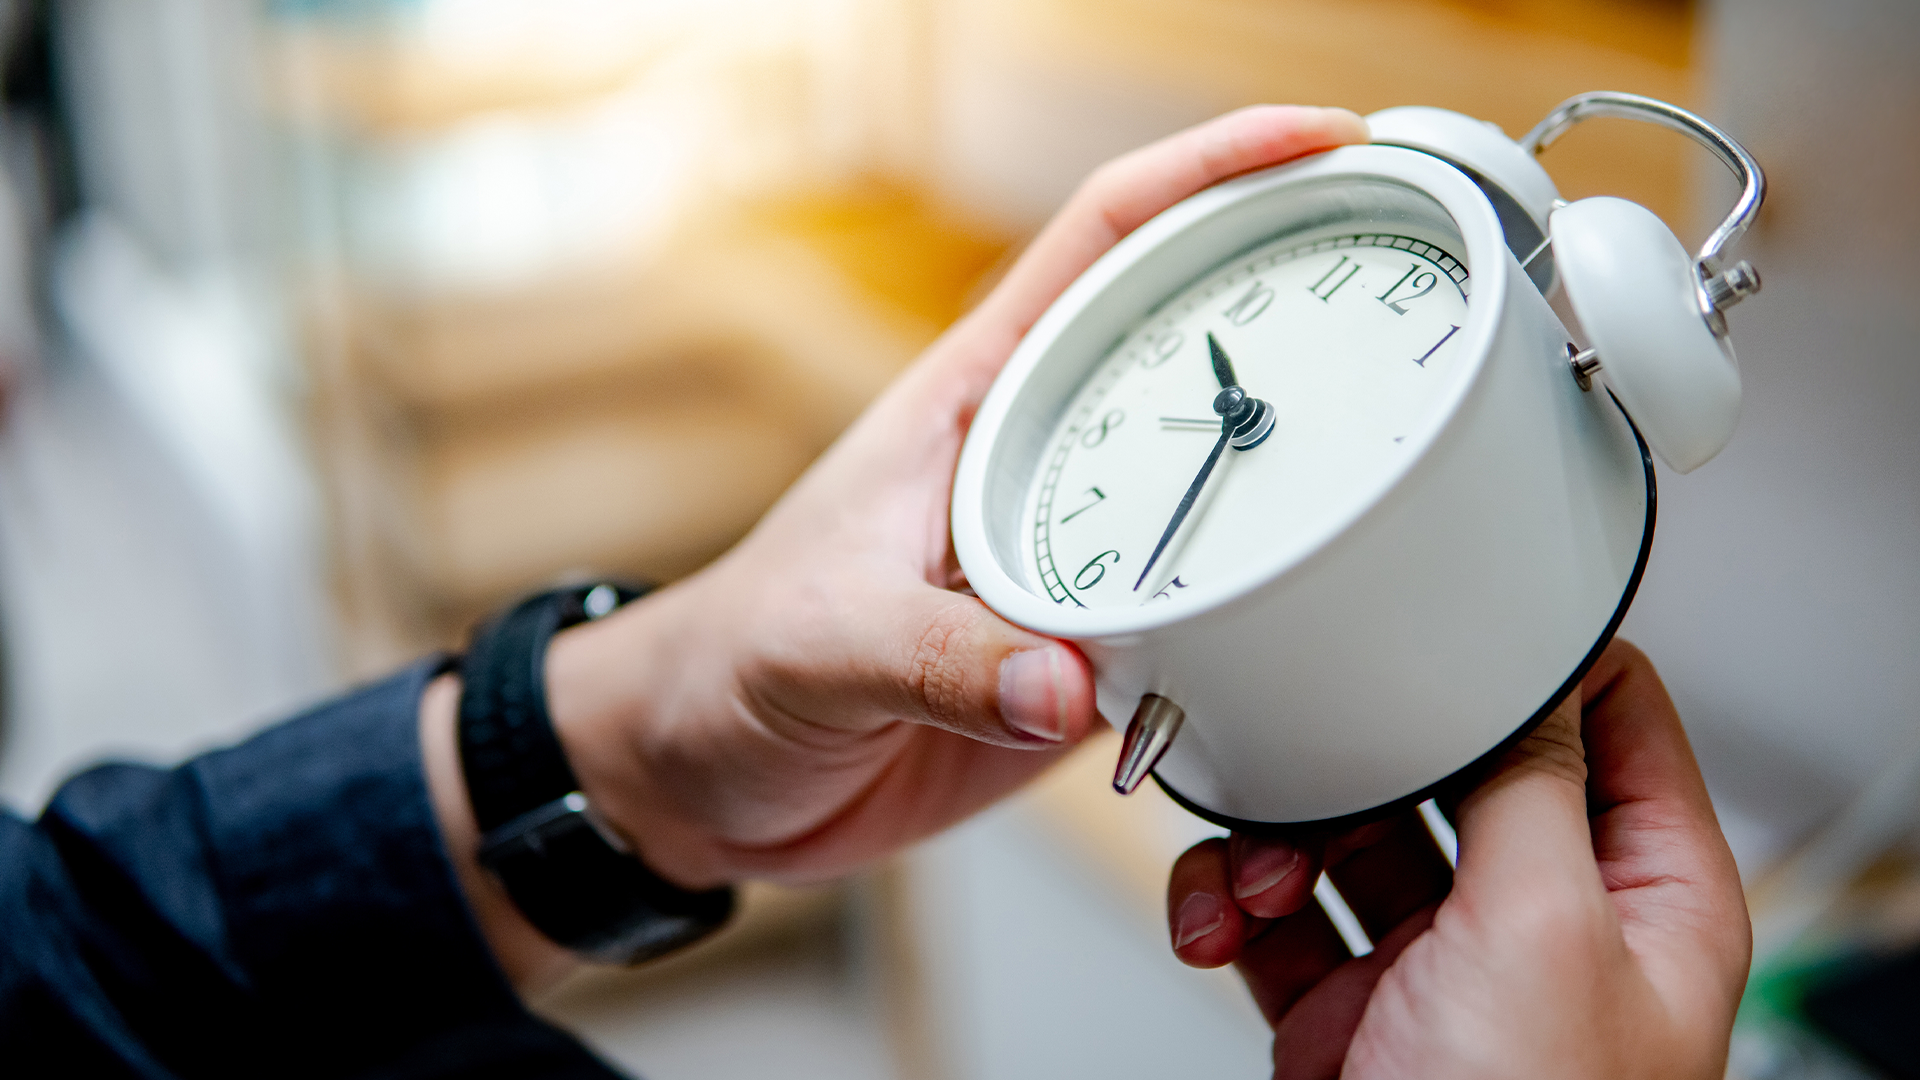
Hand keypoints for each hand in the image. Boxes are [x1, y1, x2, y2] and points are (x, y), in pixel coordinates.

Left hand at [423, 105, 1371, 986]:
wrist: (708, 778)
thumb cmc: (732, 669)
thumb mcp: (822, 644)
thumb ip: (938, 660)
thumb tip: (1066, 683)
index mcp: (976, 404)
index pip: (1105, 243)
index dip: (1213, 172)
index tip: (1321, 142)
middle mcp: (1038, 463)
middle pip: (1194, 344)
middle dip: (1305, 298)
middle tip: (1420, 290)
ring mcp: (1072, 557)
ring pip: (1217, 483)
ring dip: (1303, 467)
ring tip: (1416, 455)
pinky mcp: (1087, 654)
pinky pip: (1204, 617)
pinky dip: (1266, 616)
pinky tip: (1327, 621)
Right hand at [1164, 640, 1750, 1079]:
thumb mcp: (1547, 927)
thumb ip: (1533, 784)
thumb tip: (1523, 673)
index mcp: (1643, 890)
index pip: (1612, 722)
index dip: (1532, 660)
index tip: (1449, 615)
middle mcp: (1543, 917)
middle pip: (1448, 768)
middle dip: (1361, 757)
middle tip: (1310, 741)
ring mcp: (1439, 964)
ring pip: (1343, 834)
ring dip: (1278, 837)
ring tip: (1252, 870)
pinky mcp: (1347, 1010)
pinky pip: (1276, 915)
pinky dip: (1231, 905)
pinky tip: (1217, 922)